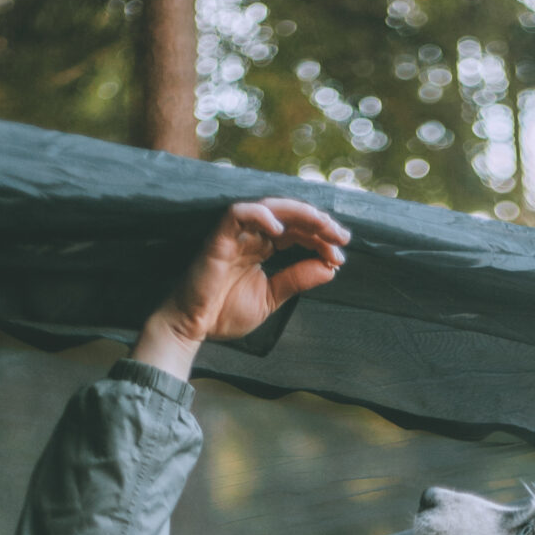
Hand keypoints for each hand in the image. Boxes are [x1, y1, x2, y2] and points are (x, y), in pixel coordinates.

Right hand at [133, 199, 348, 378]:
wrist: (192, 327)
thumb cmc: (224, 313)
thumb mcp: (272, 298)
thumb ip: (297, 280)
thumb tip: (330, 268)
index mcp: (264, 247)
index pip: (298, 233)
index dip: (321, 239)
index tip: (340, 255)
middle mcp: (252, 236)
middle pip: (290, 216)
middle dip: (319, 223)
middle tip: (341, 237)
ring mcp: (236, 235)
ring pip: (270, 207)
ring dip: (300, 214)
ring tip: (322, 227)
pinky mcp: (219, 238)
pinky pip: (239, 213)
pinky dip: (261, 216)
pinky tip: (282, 231)